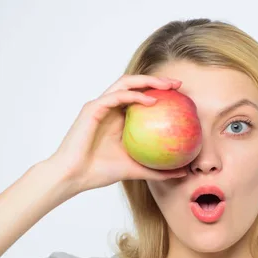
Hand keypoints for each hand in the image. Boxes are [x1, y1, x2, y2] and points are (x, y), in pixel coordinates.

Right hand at [46, 74, 187, 195]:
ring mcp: (100, 107)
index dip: (160, 93)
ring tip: (168, 86)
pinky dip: (135, 96)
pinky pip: (117, 96)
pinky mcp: (92, 109)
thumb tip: (184, 172)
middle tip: (178, 85)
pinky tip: (152, 101)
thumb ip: (158, 170)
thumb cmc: (100, 173)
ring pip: (125, 84)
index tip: (182, 97)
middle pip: (135, 85)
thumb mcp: (136, 170)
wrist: (73, 177)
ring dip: (147, 81)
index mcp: (118, 119)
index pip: (141, 98)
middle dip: (157, 81)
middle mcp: (109, 109)